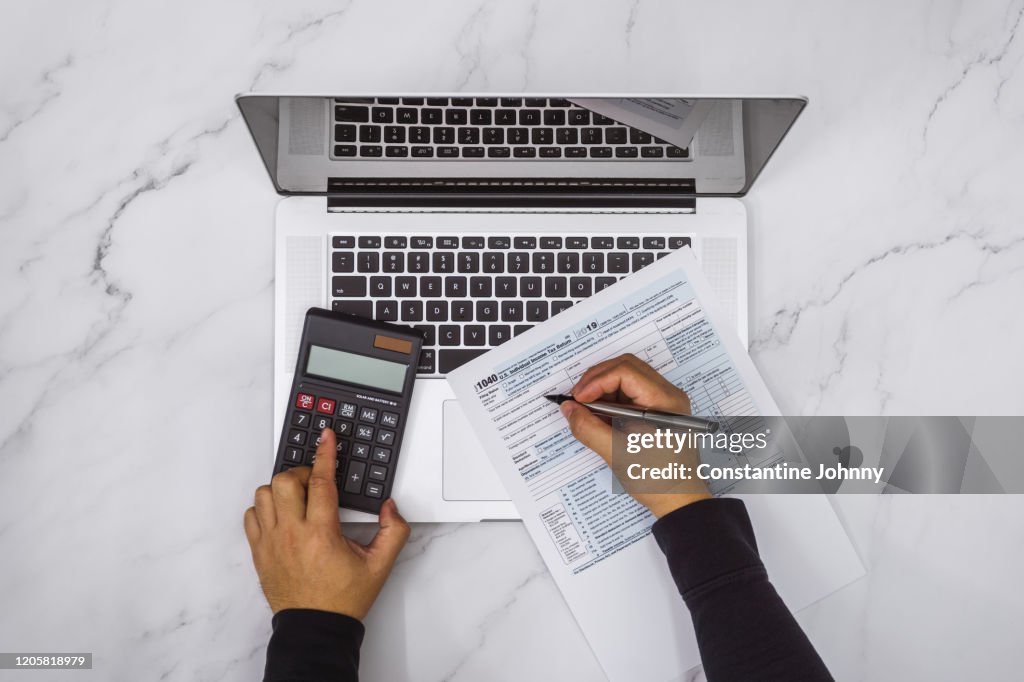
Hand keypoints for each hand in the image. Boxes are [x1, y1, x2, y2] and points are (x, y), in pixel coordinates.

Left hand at [244, 428, 409, 619]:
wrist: (315, 627)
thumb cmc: (342, 598)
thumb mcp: (380, 565)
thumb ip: (394, 531)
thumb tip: (389, 506)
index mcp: (322, 534)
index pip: (320, 482)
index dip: (324, 454)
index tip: (326, 436)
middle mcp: (292, 534)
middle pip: (285, 481)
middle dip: (301, 472)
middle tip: (314, 481)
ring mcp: (271, 542)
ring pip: (264, 494)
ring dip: (281, 489)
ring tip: (297, 498)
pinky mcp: (259, 552)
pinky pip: (250, 516)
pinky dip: (263, 508)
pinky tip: (280, 514)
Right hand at [560, 354, 710, 517]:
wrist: (679, 500)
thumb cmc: (659, 480)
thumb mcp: (617, 454)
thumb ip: (589, 428)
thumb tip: (569, 409)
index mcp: (665, 402)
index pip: (625, 372)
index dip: (597, 381)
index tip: (579, 398)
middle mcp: (668, 396)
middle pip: (626, 367)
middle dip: (597, 379)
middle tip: (578, 399)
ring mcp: (664, 402)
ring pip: (627, 377)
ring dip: (603, 388)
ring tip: (586, 408)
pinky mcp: (657, 410)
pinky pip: (631, 392)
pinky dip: (611, 398)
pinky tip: (599, 414)